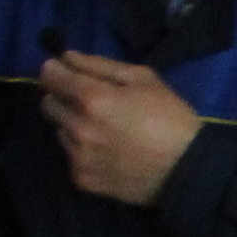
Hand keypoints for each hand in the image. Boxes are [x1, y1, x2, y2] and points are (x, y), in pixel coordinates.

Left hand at [41, 52, 203, 205]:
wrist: (188, 170)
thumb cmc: (171, 117)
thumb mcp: (143, 79)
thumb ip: (99, 65)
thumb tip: (66, 58)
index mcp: (92, 98)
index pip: (50, 76)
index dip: (55, 71)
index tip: (66, 72)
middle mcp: (77, 127)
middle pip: (48, 104)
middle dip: (63, 98)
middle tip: (90, 103)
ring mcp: (78, 156)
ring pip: (59, 131)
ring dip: (73, 126)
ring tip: (104, 130)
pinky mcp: (82, 179)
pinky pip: (70, 157)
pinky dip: (83, 152)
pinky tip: (108, 152)